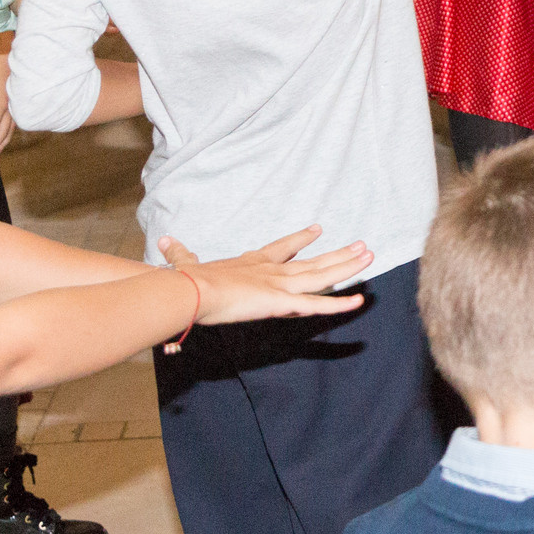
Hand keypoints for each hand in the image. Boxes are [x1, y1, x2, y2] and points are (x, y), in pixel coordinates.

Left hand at [0, 31, 16, 158]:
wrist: (5, 57)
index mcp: (2, 104)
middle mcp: (10, 109)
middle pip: (2, 133)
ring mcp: (13, 108)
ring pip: (9, 131)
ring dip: (1, 144)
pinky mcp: (13, 105)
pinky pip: (11, 125)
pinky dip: (6, 135)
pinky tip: (1, 140)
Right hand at [160, 228, 372, 326]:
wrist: (188, 290)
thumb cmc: (186, 281)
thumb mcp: (185, 265)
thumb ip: (180, 255)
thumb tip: (163, 242)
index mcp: (250, 263)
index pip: (281, 249)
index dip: (300, 239)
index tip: (317, 229)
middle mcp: (270, 271)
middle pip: (312, 261)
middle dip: (338, 254)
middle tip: (362, 245)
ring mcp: (278, 286)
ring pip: (322, 275)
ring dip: (348, 267)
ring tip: (370, 256)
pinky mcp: (281, 302)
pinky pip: (317, 304)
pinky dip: (339, 304)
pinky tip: (359, 301)